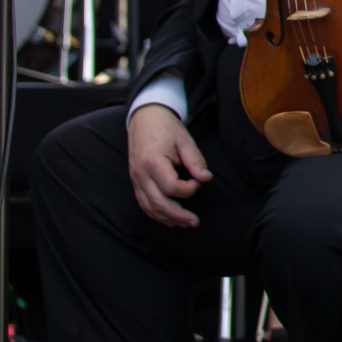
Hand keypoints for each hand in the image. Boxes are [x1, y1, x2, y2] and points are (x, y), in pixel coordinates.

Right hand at [128, 104, 211, 228]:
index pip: (171, 187)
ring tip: (185, 224)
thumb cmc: (165, 128)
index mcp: (153, 161)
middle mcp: (141, 173)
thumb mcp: (185, 140)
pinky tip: (169, 219)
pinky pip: (143, 203)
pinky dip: (156, 213)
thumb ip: (195, 161)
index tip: (199, 181)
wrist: (144, 118)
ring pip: (149, 207)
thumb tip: (206, 179)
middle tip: (195, 222)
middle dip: (178, 215)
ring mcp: (135, 179)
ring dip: (167, 218)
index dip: (188, 189)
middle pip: (158, 203)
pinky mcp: (135, 182)